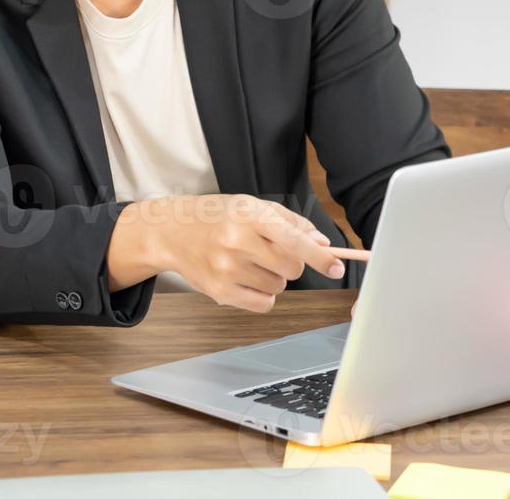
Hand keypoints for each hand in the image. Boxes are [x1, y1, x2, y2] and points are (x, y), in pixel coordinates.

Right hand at [107, 194, 344, 312]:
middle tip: (270, 252)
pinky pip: (263, 303)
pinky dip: (262, 294)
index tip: (337, 268)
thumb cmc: (217, 216)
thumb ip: (291, 223)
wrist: (172, 231)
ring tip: (250, 262)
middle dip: (291, 263)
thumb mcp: (252, 206)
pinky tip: (245, 278)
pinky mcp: (220, 291)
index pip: (294, 240)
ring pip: (278, 286)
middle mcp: (237, 242)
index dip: (319, 257)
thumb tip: (322, 243)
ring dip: (273, 278)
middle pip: (291, 268)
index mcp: (249, 215)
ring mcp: (227, 269)